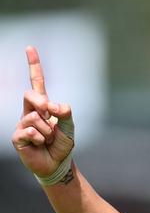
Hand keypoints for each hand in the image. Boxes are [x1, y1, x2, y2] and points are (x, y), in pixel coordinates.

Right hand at [12, 46, 74, 178]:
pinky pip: (29, 131)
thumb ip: (66, 113)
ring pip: (34, 117)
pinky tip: (40, 144)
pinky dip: (40, 139)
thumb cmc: (62, 144)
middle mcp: (30, 112)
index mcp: (43, 106)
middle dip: (42, 103)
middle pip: (30, 95)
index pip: (37, 83)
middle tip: (50, 116)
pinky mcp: (17, 137)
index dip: (33, 65)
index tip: (30, 48)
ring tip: (48, 139)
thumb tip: (54, 105)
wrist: (57, 164)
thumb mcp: (69, 127)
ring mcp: (22, 124)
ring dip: (47, 130)